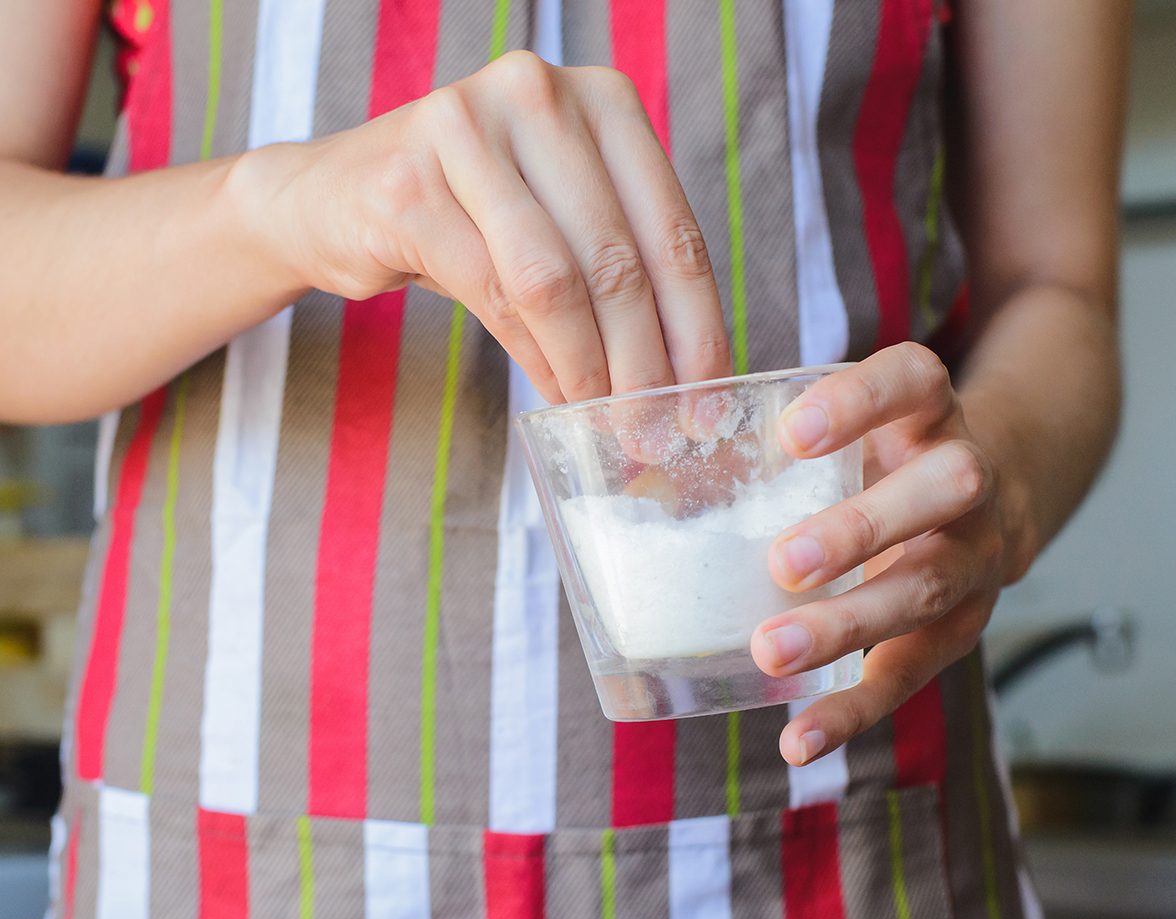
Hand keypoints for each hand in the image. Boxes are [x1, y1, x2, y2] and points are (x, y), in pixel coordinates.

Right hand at [236, 51, 729, 402]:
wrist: (336, 200)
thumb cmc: (467, 220)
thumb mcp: (559, 226)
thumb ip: (621, 274)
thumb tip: (683, 382)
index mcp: (601, 100)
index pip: (673, 232)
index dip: (697, 331)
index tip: (705, 404)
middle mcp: (539, 93)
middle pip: (619, 263)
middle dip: (643, 367)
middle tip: (652, 434)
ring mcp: (467, 129)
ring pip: (557, 282)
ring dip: (588, 370)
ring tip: (601, 420)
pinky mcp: (408, 183)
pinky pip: (495, 295)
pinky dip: (534, 358)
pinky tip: (554, 392)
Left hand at [749, 343, 1030, 766]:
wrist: (989, 505)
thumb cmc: (880, 459)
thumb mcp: (851, 429)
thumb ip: (774, 444)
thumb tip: (634, 479)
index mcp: (929, 414)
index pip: (914, 381)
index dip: (860, 402)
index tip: (790, 431)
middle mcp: (967, 478)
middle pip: (943, 490)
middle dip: (864, 526)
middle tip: (784, 562)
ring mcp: (974, 557)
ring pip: (926, 588)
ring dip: (849, 624)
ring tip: (772, 649)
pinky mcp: (960, 630)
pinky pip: (910, 674)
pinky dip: (852, 712)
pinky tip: (798, 742)